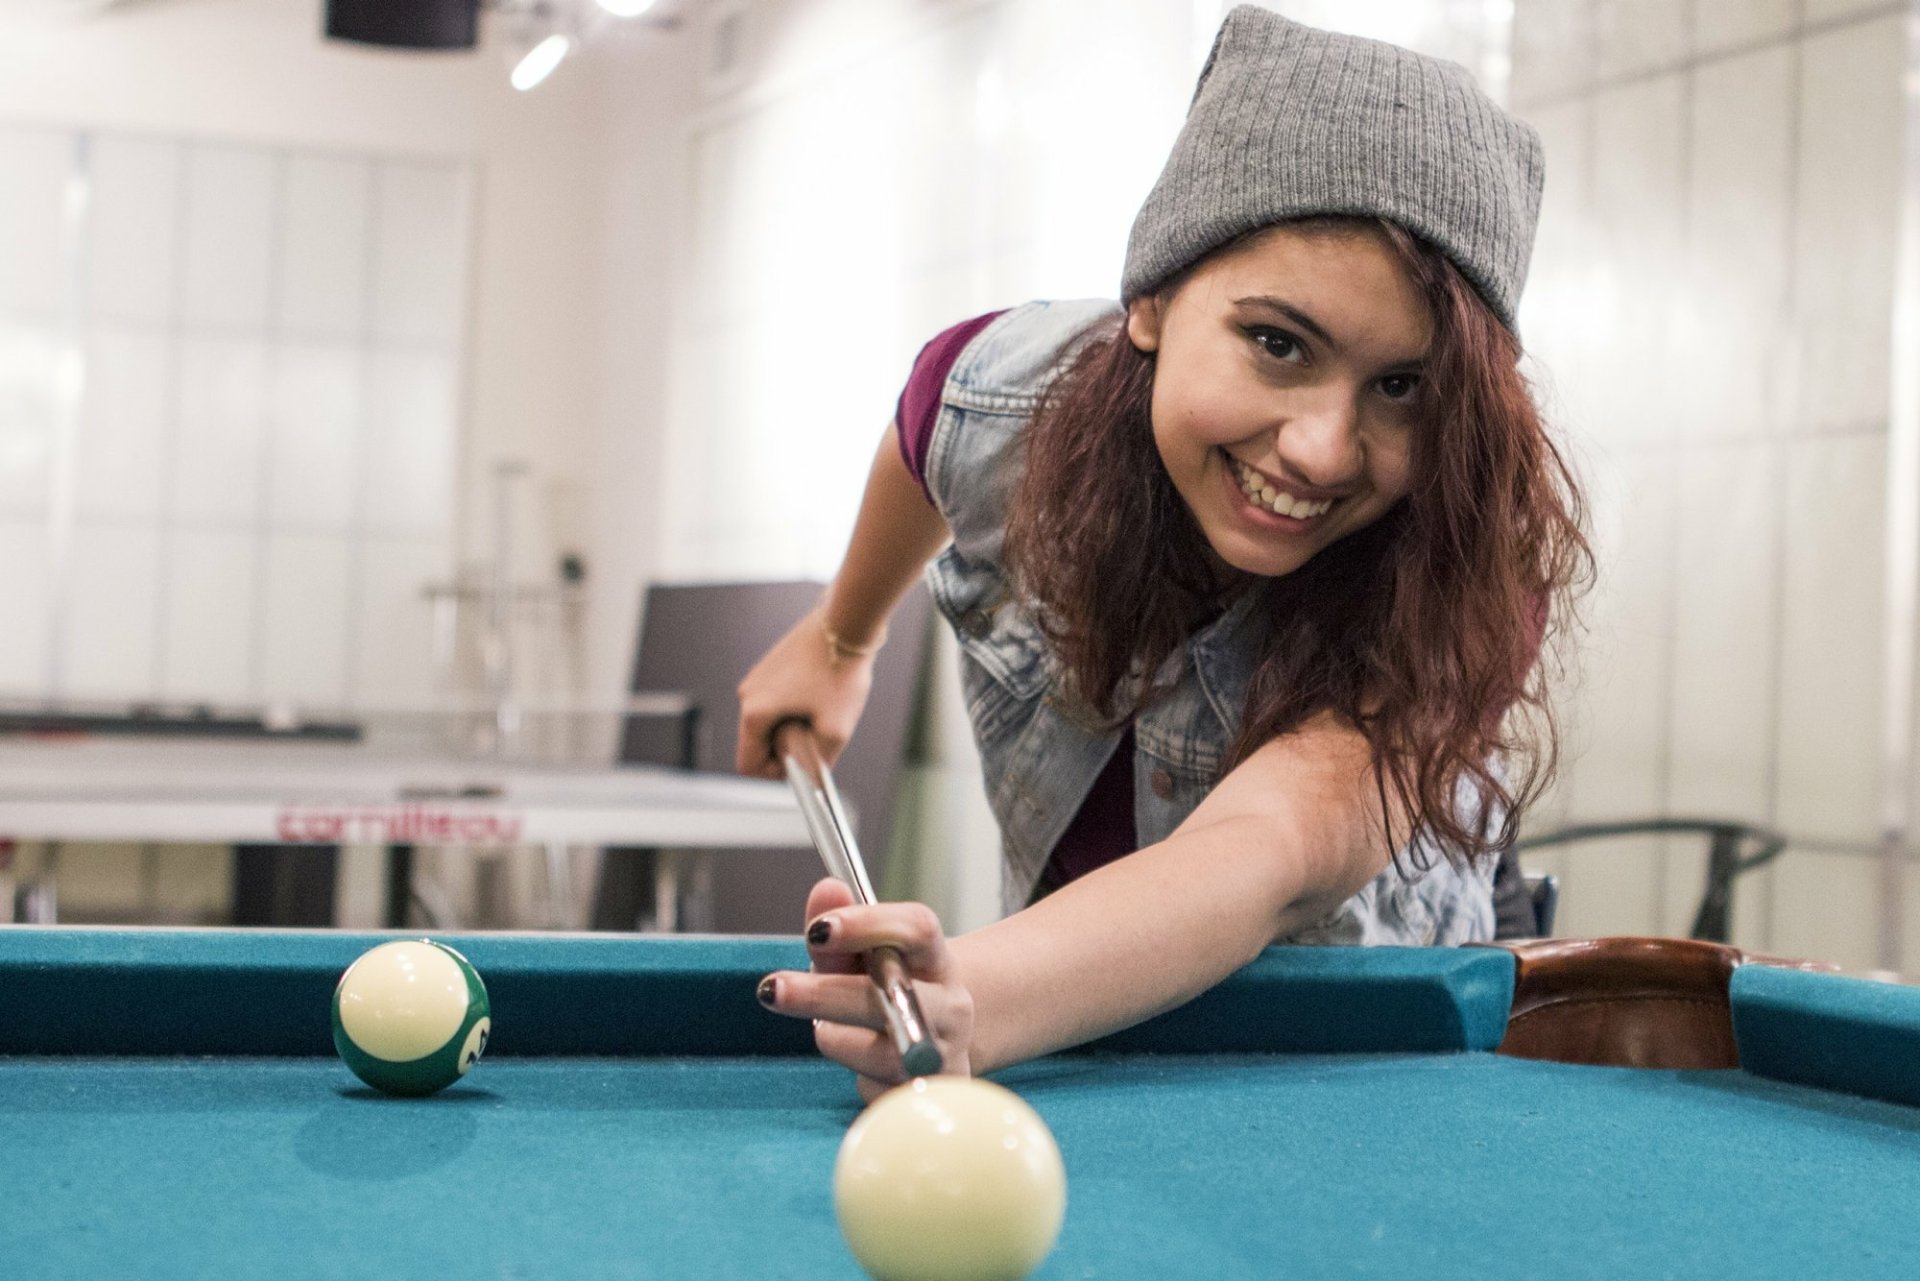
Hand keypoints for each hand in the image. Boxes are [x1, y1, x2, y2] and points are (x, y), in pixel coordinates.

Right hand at [735, 608, 874, 779]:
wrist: (846, 623)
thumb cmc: (839, 671)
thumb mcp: (836, 730)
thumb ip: (819, 762)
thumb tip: (809, 777)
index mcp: (755, 713)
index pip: (748, 764)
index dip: (775, 773)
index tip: (802, 762)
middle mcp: (747, 694)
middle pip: (759, 742)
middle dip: (787, 745)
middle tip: (818, 731)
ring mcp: (757, 678)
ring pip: (770, 721)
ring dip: (793, 724)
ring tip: (822, 708)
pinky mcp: (770, 667)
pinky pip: (776, 701)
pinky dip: (796, 705)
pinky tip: (821, 692)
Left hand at [758, 878, 974, 1101]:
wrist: (937, 1047)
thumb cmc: (888, 993)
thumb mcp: (866, 958)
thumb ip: (841, 927)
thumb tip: (825, 889)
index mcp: (935, 958)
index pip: (915, 928)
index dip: (866, 925)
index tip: (815, 930)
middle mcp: (950, 1006)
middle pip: (890, 997)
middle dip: (825, 994)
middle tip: (773, 988)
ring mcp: (944, 1056)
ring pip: (875, 1051)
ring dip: (835, 1037)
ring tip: (834, 1029)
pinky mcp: (931, 1100)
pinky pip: (873, 1090)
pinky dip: (857, 1076)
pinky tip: (863, 1066)